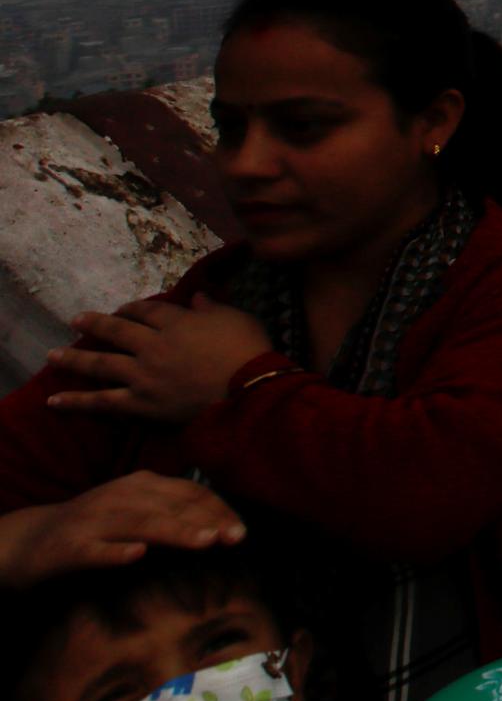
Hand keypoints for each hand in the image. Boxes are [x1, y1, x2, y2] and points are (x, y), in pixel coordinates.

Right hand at [0, 470, 244, 588]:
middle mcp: (119, 497)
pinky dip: (116, 552)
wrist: (30, 541)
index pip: (189, 492)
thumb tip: (224, 524)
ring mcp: (93, 521)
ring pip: (139, 524)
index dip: (219, 509)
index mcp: (140, 485)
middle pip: (171, 506)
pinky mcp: (69, 547)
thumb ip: (174, 513)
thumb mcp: (138, 511)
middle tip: (237, 537)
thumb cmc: (97, 527)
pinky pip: (95, 549)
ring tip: (206, 542)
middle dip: (207, 520)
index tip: (244, 530)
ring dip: (175, 531)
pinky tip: (136, 556)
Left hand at [45, 296, 272, 423]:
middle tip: (75, 321)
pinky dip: (78, 402)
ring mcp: (143, 374)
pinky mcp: (141, 403)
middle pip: (116, 330)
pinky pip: (103, 402)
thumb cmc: (249, 351)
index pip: (146, 310)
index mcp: (176, 322)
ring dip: (74, 358)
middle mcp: (152, 344)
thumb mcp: (237, 318)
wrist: (249, 390)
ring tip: (52, 355)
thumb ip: (213, 308)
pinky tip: (54, 401)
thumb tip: (197, 298)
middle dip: (94, 324)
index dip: (132, 308)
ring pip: (101, 364)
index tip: (122, 309)